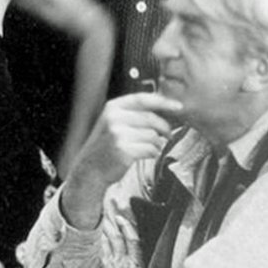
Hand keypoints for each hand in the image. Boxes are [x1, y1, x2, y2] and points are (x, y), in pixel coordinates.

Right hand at [62, 93, 180, 228]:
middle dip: (164, 128)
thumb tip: (163, 110)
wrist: (90, 168)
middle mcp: (114, 118)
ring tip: (146, 147)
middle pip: (151, 118)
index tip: (177, 106)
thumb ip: (132, 114)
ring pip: (153, 135)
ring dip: (156, 143)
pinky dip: (152, 153)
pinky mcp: (124, 150)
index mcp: (112, 108)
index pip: (142, 99)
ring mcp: (118, 134)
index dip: (163, 102)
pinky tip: (142, 154)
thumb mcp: (112, 123)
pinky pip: (151, 149)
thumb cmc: (104, 146)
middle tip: (168, 134)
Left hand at [100, 199, 143, 267]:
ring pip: (109, 243)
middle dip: (112, 224)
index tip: (121, 217)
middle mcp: (124, 262)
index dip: (126, 227)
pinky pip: (103, 252)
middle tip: (108, 212)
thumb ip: (147, 258)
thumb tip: (148, 243)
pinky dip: (102, 242)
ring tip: (104, 219)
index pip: (132, 240)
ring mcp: (115, 265)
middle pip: (117, 238)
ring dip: (106, 230)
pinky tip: (101, 234)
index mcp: (137, 262)